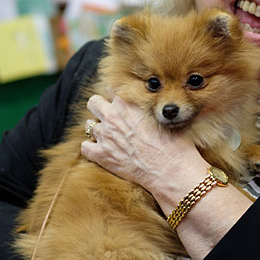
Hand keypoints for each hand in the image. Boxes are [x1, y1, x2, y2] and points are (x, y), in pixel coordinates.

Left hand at [81, 94, 207, 203]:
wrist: (170, 170)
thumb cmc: (174, 143)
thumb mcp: (164, 117)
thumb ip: (149, 107)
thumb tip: (153, 104)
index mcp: (128, 103)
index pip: (112, 89)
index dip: (117, 96)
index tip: (123, 102)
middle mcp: (112, 116)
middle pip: (94, 102)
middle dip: (100, 107)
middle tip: (110, 115)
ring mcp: (105, 136)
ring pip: (89, 125)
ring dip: (98, 128)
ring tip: (110, 135)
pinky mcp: (101, 155)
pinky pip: (85, 147)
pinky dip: (91, 148)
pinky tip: (101, 151)